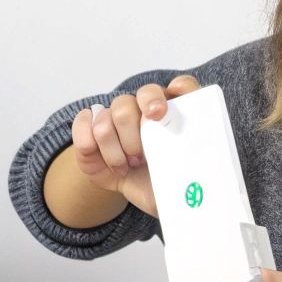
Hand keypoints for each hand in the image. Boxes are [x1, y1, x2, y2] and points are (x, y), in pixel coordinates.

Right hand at [69, 74, 200, 217]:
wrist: (146, 195)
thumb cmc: (169, 183)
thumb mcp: (188, 177)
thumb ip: (194, 162)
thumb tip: (197, 164)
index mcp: (176, 111)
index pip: (179, 86)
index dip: (169, 94)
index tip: (159, 114)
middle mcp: (146, 108)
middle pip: (128, 104)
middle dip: (132, 138)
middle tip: (142, 159)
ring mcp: (118, 117)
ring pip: (105, 121)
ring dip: (115, 152)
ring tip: (127, 166)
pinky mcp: (92, 130)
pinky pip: (83, 124)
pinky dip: (91, 146)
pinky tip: (107, 163)